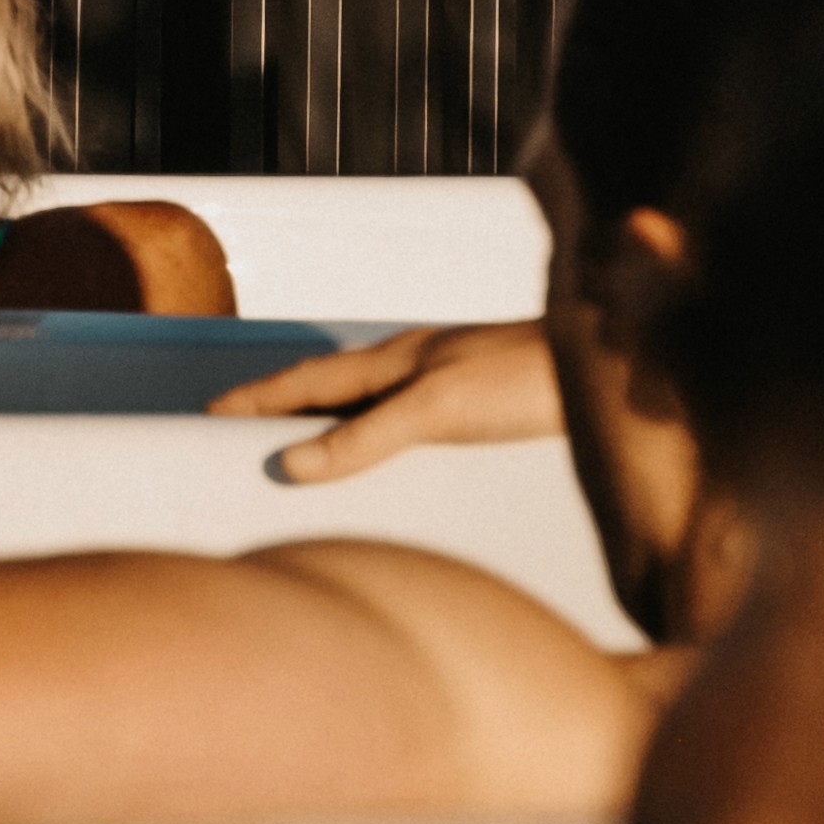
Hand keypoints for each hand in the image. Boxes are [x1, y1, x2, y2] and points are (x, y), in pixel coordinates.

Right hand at [205, 317, 563, 483]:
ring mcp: (449, 382)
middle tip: (237, 426)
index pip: (308, 382)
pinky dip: (374, 437)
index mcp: (397, 359)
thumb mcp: (438, 408)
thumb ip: (367, 435)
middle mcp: (417, 366)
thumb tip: (293, 464)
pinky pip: (405, 422)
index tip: (209, 412)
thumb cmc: (531, 379)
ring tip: (296, 443)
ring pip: (369, 402)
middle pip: (331, 386)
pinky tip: (388, 454)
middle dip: (281, 405)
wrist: (614, 367)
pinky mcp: (481, 404)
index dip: (258, 399)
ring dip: (328, 420)